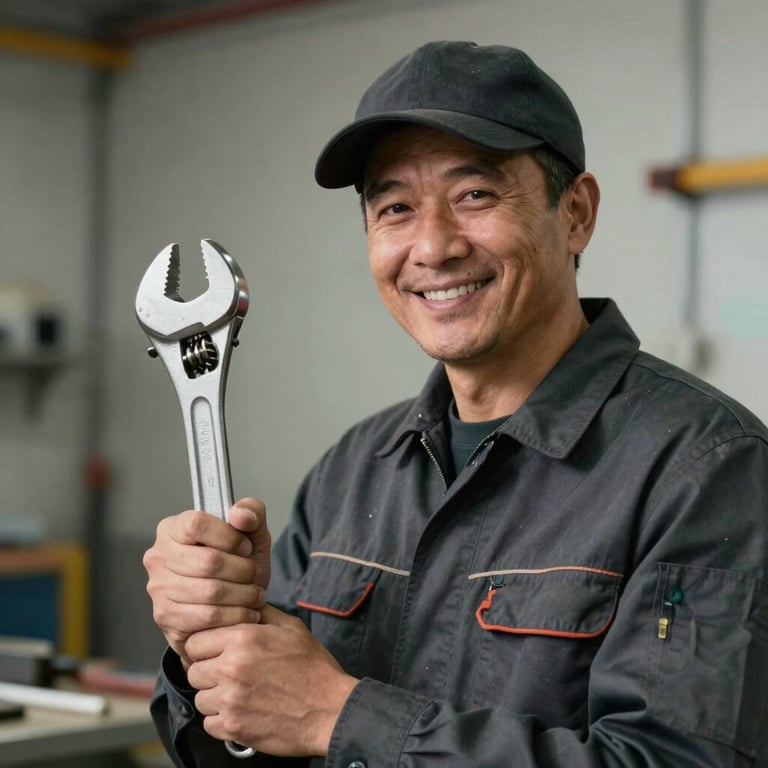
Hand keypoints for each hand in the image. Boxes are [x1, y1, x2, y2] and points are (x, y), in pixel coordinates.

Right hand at [143, 498, 270, 666]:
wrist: (230, 608)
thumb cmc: (236, 566)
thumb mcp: (251, 533)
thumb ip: (252, 512)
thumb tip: (240, 514)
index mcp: (173, 528)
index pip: (196, 524)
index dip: (229, 537)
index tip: (245, 547)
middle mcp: (158, 556)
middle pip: (208, 561)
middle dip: (243, 570)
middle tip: (254, 575)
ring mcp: (158, 588)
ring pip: (210, 591)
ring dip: (243, 595)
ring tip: (254, 594)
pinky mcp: (166, 617)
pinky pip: (208, 616)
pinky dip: (236, 615)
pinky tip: (245, 611)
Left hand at [186, 605, 358, 756]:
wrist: (330, 709)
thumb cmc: (313, 667)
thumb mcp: (291, 628)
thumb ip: (261, 613)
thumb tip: (244, 604)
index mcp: (242, 639)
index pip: (194, 642)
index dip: (204, 647)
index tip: (215, 653)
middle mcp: (231, 668)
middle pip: (193, 671)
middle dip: (208, 672)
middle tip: (228, 675)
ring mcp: (231, 700)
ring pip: (200, 699)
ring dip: (214, 697)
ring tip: (238, 694)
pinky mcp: (234, 727)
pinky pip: (209, 724)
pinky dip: (221, 720)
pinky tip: (241, 712)